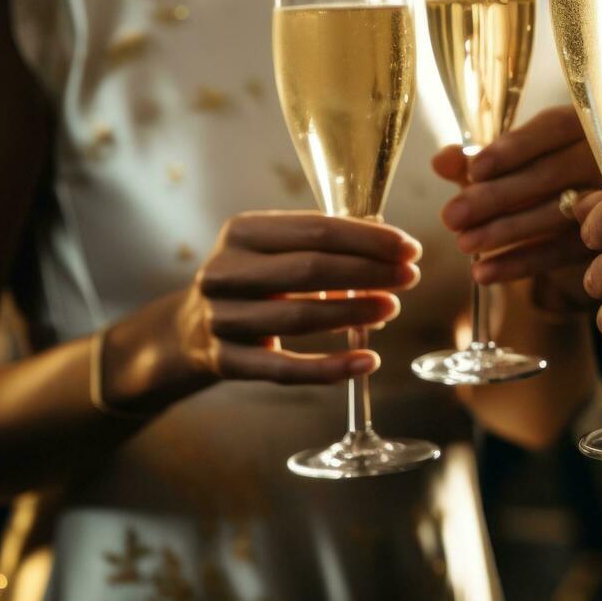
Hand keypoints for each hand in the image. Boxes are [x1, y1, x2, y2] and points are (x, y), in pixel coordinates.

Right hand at [105, 211, 420, 411]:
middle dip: (368, 273)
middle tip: (410, 278)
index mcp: (243, 232)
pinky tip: (367, 362)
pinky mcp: (227, 362)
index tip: (410, 248)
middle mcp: (225, 272)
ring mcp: (222, 319)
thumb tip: (389, 243)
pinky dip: (331, 367)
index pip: (316, 230)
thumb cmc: (254, 279)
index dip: (369, 240)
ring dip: (353, 313)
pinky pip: (286, 369)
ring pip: (299, 317)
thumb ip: (322, 242)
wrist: (191, 327)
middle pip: (310, 270)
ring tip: (391, 309)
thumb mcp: (273, 248)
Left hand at [434, 106, 601, 313]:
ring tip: (463, 244)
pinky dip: (520, 264)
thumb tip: (440, 161)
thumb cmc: (538, 170)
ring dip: (506, 232)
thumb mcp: (509, 160)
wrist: (584, 202)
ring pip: (558, 216)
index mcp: (583, 122)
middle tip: (451, 217)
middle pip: (551, 175)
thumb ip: (474, 158)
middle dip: (497, 197)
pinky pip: (562, 252)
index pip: (552, 129)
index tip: (474, 170)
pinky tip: (483, 272)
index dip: (513, 150)